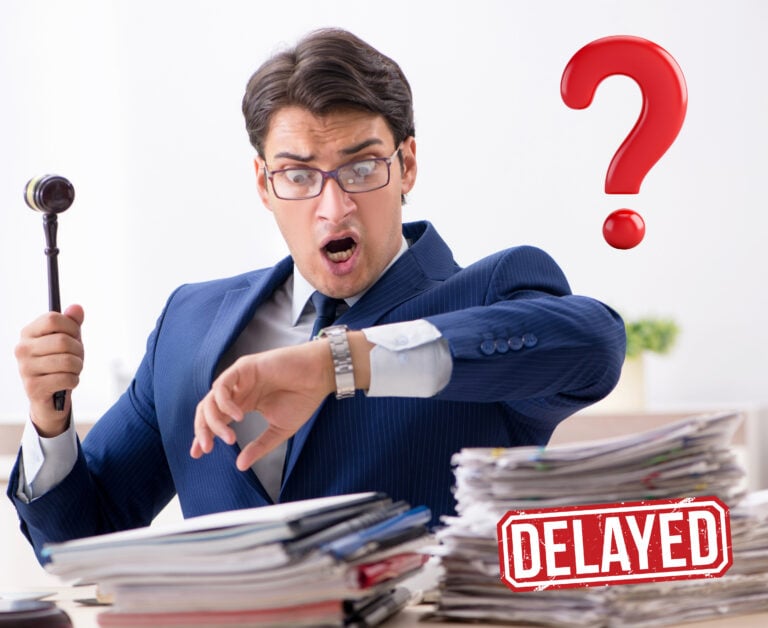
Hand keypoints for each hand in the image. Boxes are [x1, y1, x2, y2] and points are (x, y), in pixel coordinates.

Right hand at [15, 304, 84, 436]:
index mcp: (28, 333)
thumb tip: (77, 308)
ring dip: (77, 367)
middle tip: (76, 357)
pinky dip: (74, 381)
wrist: (50, 397)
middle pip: (63, 341)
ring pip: (68, 361)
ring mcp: (25, 368)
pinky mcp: (33, 387)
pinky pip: (67, 379)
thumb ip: (72, 323)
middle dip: (79, 351)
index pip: (53, 319)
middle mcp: (22, 349)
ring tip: (72, 370)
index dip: (72, 327)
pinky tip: (67, 382)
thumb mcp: (68, 340)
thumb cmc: (59, 362)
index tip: (75, 336)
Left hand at [190, 340, 336, 470]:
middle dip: (202, 430)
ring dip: (214, 421)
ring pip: (211, 399)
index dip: (204, 435)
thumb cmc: (303, 398)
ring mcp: (240, 378)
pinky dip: (224, 402)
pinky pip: (223, 385)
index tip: (198, 454)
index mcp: (244, 403)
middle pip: (207, 410)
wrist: (319, 376)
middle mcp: (238, 391)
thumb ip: (259, 446)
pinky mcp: (244, 367)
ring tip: (228, 437)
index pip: (216, 419)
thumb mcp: (279, 430)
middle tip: (206, 449)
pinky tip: (238, 416)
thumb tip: (240, 466)